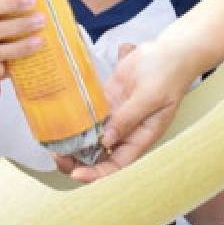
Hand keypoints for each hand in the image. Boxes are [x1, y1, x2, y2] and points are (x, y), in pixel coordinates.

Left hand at [60, 38, 194, 182]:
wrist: (169, 51)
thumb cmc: (168, 75)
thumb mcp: (149, 97)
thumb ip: (128, 118)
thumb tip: (106, 140)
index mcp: (141, 138)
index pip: (118, 165)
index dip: (97, 173)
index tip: (77, 173)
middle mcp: (127, 131)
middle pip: (100, 155)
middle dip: (78, 160)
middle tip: (58, 155)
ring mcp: (116, 116)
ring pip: (91, 137)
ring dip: (74, 142)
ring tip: (54, 141)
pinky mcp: (109, 100)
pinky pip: (90, 115)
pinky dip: (76, 119)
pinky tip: (61, 120)